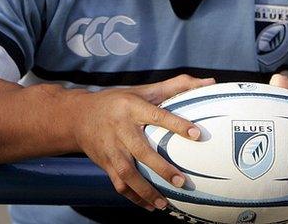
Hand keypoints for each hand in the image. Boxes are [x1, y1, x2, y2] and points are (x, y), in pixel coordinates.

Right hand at [68, 74, 215, 210]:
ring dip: (145, 190)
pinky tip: (151, 206)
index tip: (197, 133)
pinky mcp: (105, 163)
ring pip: (127, 173)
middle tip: (182, 181)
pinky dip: (134, 197)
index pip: (157, 115)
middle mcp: (120, 129)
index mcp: (131, 107)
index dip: (176, 124)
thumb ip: (175, 86)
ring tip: (165, 203)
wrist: (78, 117)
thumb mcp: (142, 90)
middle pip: (141, 150)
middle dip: (161, 168)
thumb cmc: (118, 102)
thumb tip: (209, 82)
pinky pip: (119, 184)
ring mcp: (111, 148)